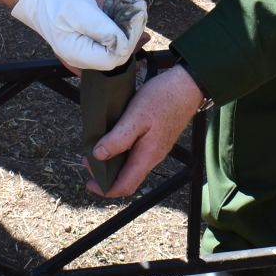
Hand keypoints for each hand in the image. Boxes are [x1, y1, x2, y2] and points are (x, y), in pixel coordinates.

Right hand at [9, 0, 141, 70]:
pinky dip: (116, 34)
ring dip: (124, 36)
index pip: (114, 60)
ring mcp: (80, 52)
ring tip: (133, 18)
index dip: (128, 43)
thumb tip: (124, 47)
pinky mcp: (82, 43)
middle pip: (114, 58)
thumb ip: (104, 31)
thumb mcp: (82, 11)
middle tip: (137, 18)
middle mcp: (79, 59)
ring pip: (111, 51)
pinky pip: (104, 45)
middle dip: (129, 39)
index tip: (134, 23)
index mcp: (77, 55)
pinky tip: (121, 21)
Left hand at [89, 65, 205, 197]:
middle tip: (88, 159)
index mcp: (147, 156)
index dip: (105, 190)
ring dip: (112, 162)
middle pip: (127, 178)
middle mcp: (152, 157)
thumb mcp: (136, 116)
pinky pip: (136, 154)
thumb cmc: (162, 99)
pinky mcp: (156, 139)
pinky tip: (113, 138)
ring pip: (131, 166)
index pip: (125, 186)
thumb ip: (118, 138)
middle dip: (105, 175)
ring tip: (96, 148)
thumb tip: (98, 155)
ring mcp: (156, 149)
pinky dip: (121, 152)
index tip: (89, 182)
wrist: (187, 86)